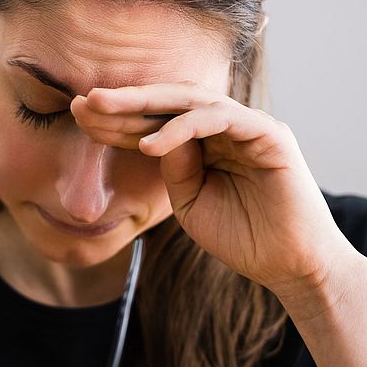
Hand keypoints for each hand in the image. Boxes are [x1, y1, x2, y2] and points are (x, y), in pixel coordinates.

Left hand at [71, 82, 355, 298]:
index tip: (77, 118)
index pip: (153, 123)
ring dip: (142, 103)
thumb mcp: (190, 203)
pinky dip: (182, 129)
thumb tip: (152, 137)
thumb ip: (173, 170)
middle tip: (82, 100)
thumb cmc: (242, 237)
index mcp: (204, 143)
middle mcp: (225, 127)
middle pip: (166, 103)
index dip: (116, 121)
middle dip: (122, 102)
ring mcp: (247, 126)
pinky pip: (218, 120)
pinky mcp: (268, 134)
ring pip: (188, 101)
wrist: (289, 266)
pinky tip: (148, 144)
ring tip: (102, 108)